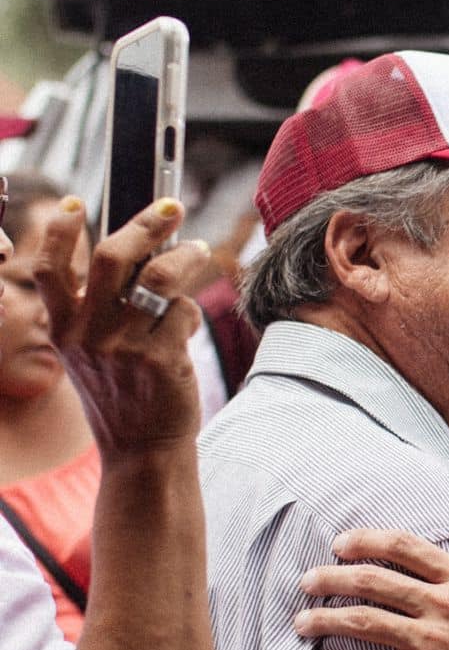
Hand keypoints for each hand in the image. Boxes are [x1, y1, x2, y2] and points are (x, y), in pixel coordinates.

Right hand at [34, 197, 209, 454]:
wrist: (141, 448)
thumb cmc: (123, 393)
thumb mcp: (91, 352)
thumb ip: (99, 308)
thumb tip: (133, 251)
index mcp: (63, 328)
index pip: (49, 268)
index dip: (59, 232)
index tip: (71, 202)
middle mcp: (87, 334)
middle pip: (113, 258)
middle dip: (145, 224)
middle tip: (172, 207)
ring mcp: (124, 346)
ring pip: (159, 277)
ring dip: (184, 255)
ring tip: (198, 250)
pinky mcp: (160, 358)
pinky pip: (183, 310)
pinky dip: (190, 309)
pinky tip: (187, 322)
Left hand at [295, 527, 448, 649]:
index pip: (405, 546)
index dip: (366, 540)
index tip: (341, 543)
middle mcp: (443, 605)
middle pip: (373, 580)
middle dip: (331, 577)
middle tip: (308, 579)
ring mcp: (433, 641)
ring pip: (364, 621)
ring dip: (325, 620)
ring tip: (302, 622)